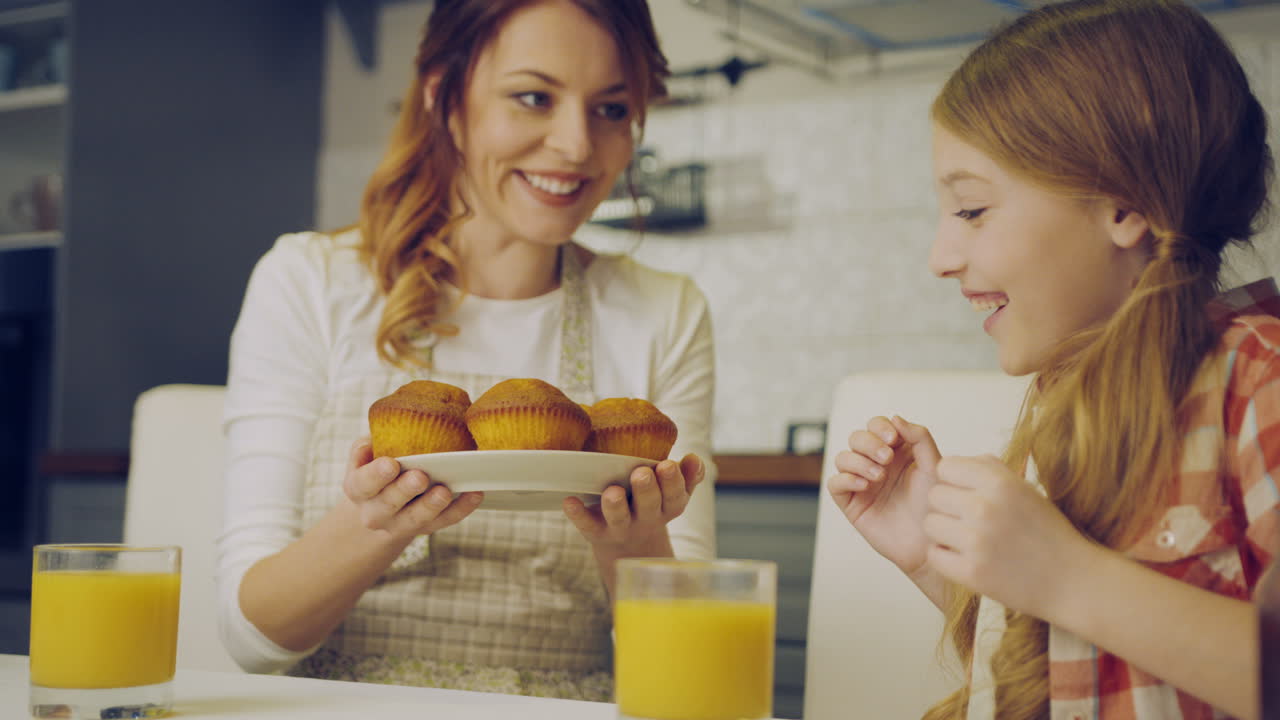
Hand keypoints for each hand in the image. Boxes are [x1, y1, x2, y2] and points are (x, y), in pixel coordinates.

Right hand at [342, 437, 483, 540]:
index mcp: (358, 489)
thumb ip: (366, 446)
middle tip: (420, 476)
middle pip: (390, 503)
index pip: (364, 483)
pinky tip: (475, 494)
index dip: (376, 475)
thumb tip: (378, 431)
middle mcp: (376, 512)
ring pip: (417, 518)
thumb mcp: (363, 459)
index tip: (390, 464)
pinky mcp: (427, 528)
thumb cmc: (374, 473)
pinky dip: (461, 508)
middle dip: (406, 490)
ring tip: (444, 491)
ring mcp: (402, 524)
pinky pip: (445, 521)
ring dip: (432, 505)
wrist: (379, 512)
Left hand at [564, 453, 705, 556]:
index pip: (676, 496)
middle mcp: (646, 519)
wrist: (628, 546)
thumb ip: (686, 475)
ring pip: (619, 519)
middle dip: (646, 489)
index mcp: (667, 506)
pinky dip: (578, 514)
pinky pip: (587, 526)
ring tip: (612, 492)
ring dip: (615, 506)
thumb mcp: (672, 493)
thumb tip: (695, 459)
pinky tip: (569, 501)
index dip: (674, 482)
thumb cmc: (651, 504)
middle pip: (649, 506)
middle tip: (642, 473)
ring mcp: (621, 528)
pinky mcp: (597, 532)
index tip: (668, 464)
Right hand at [828, 415, 939, 576]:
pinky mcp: (851, 503)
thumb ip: (919, 438)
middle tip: (887, 458)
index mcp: (896, 451)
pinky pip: (835, 483)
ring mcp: (862, 482)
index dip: (880, 427)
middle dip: (869, 443)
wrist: (930, 543)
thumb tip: (895, 418)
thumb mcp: (933, 467)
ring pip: (843, 457)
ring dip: (859, 461)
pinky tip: (865, 486)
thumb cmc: (935, 507)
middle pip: (857, 438)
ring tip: (879, 476)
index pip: (877, 426)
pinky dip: (846, 479)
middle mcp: (876, 464)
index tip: (893, 439)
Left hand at [925, 454, 1092, 616]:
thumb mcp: (1025, 490)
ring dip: (944, 534)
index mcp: (1000, 483)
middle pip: (934, 495)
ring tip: (969, 541)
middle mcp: (985, 508)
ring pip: (930, 524)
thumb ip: (989, 470)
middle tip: (969, 522)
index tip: (968, 495)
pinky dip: (946, 558)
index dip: (954, 481)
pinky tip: (967, 559)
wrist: (1073, 581)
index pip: (945, 467)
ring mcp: (976, 542)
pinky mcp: (971, 573)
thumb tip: (950, 463)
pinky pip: (934, 555)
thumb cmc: (1047, 532)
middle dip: (948, 508)